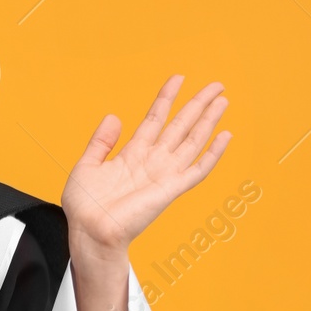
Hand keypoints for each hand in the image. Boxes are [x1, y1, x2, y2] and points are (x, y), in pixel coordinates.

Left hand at [62, 74, 231, 253]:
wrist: (89, 232)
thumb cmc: (85, 207)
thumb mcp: (87, 166)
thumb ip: (101, 142)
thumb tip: (114, 117)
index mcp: (133, 155)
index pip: (155, 119)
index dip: (166, 98)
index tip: (178, 78)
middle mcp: (152, 162)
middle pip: (180, 126)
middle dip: (197, 104)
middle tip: (216, 85)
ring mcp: (163, 175)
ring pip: (192, 141)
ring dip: (208, 120)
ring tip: (222, 100)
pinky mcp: (170, 190)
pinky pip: (197, 170)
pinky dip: (212, 153)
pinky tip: (225, 136)